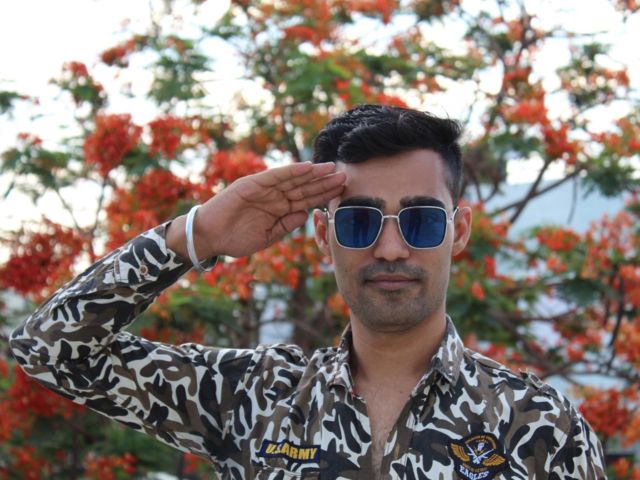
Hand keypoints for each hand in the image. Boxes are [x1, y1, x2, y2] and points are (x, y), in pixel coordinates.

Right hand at [168, 161, 344, 258]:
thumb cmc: (235, 239)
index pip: (306, 199)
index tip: (342, 191)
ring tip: (331, 167)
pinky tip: (307, 167)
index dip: (324, 195)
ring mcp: (264, 188)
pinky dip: (291, 171)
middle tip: (345, 175)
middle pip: (304, 187)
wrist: (209, 237)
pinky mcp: (252, 184)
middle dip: (324, 182)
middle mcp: (274, 196)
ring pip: (293, 179)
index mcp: (279, 209)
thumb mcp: (268, 236)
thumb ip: (286, 225)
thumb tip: (306, 213)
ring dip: (313, 173)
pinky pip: (275, 176)